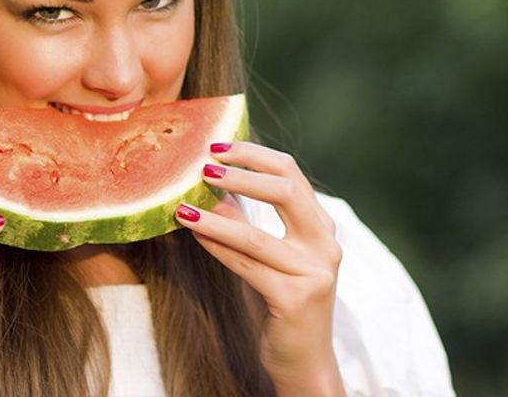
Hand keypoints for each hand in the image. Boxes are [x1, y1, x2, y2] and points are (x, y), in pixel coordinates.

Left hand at [174, 141, 344, 395]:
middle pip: (287, 190)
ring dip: (215, 217)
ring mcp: (313, 272)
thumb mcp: (263, 256)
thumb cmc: (279, 303)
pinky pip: (246, 266)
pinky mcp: (295, 299)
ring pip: (256, 235)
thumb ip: (244, 222)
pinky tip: (194, 234)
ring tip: (182, 206)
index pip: (291, 173)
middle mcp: (324, 244)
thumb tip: (209, 187)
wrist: (302, 361)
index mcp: (319, 226)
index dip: (253, 154)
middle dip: (242, 174)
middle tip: (203, 167)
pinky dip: (217, 247)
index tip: (215, 146)